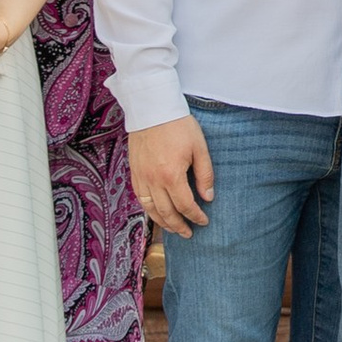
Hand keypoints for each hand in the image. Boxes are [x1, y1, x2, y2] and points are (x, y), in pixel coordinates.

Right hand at [130, 116, 214, 237]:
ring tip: (173, 228)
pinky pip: (139, 198)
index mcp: (171, 175)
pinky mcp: (134, 172)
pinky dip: (148, 209)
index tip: (204, 221)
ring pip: (150, 209)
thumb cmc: (178, 125)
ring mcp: (141, 177)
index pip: (185, 205)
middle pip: (166, 213)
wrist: (152, 109)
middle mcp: (153, 180)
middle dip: (179, 226)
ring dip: (162, 222)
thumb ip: (205, 174)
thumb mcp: (199, 147)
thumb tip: (208, 197)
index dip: (195, 216)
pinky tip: (156, 212)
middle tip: (189, 233)